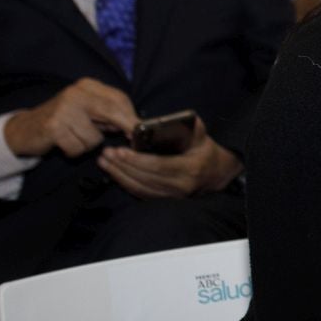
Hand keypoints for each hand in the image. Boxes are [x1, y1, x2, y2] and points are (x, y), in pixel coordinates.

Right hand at [3, 77, 137, 157]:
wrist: (26, 128)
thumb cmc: (64, 121)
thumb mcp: (89, 111)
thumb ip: (110, 114)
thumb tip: (137, 127)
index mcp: (87, 86)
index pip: (119, 99)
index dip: (132, 117)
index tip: (141, 131)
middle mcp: (76, 93)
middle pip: (112, 112)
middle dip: (124, 128)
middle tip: (131, 140)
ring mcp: (64, 109)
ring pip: (95, 137)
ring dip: (88, 144)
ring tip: (75, 137)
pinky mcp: (54, 127)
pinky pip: (79, 148)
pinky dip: (74, 151)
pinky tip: (64, 143)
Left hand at [96, 117, 241, 197]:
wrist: (215, 172)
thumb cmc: (204, 150)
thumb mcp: (200, 134)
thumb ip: (187, 126)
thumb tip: (164, 121)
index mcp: (190, 168)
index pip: (159, 166)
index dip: (137, 160)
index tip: (120, 151)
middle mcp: (181, 186)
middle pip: (145, 177)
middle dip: (123, 166)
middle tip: (107, 154)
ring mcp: (173, 195)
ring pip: (140, 187)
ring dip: (119, 175)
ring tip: (105, 161)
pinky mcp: (165, 199)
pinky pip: (141, 193)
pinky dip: (125, 183)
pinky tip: (114, 172)